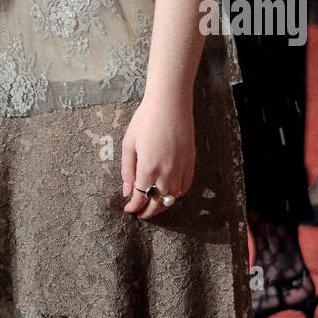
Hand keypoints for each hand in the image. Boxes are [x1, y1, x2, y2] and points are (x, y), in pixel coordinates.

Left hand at [121, 95, 194, 220]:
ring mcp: (181, 168)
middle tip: (140, 214)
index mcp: (148, 168)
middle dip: (148, 212)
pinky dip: (177, 194)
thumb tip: (127, 191)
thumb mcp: (129, 143)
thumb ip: (127, 169)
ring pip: (172, 197)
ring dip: (162, 205)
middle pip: (157, 202)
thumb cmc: (146, 119)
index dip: (134, 207)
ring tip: (153, 205)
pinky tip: (169, 193)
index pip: (141, 197)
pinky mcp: (190, 162)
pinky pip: (185, 186)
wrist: (170, 103)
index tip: (128, 209)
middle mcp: (166, 172)